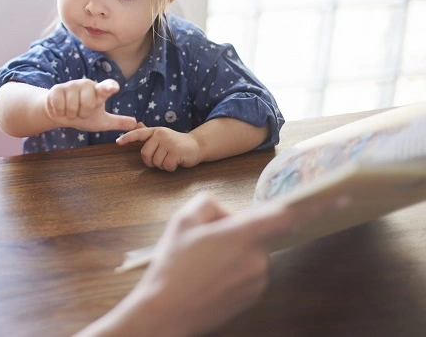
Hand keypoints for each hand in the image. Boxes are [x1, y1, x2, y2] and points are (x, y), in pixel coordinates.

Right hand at [45, 78, 136, 132]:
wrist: (60, 114)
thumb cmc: (82, 115)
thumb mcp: (101, 121)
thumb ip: (117, 122)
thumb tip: (135, 123)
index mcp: (99, 91)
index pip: (106, 87)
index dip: (110, 87)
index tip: (114, 88)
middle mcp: (86, 84)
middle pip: (87, 104)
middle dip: (82, 113)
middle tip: (80, 112)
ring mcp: (71, 85)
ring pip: (72, 106)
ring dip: (70, 114)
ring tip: (70, 110)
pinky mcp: (57, 89)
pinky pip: (59, 105)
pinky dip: (60, 112)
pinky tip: (61, 108)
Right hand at [79, 193, 295, 336]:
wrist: (166, 312)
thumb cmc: (172, 266)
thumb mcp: (181, 222)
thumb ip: (208, 204)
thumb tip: (226, 213)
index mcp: (243, 235)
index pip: (286, 215)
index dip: (316, 205)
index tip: (342, 198)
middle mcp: (257, 259)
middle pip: (256, 232)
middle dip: (235, 230)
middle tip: (201, 242)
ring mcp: (257, 281)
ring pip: (251, 253)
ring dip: (232, 252)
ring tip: (199, 264)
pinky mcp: (253, 297)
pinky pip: (248, 272)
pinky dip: (232, 270)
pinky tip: (207, 278)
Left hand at [116, 126, 201, 170]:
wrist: (196, 145)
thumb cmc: (176, 142)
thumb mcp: (162, 136)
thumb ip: (149, 133)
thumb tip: (136, 124)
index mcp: (155, 131)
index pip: (138, 134)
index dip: (127, 138)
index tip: (118, 142)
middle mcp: (161, 135)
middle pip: (145, 154)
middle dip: (151, 162)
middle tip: (161, 160)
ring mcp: (169, 143)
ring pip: (156, 162)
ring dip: (162, 165)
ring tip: (170, 159)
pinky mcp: (176, 152)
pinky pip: (166, 166)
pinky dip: (170, 168)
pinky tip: (176, 162)